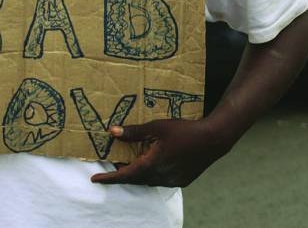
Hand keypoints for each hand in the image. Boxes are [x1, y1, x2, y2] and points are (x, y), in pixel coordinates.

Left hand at [90, 119, 231, 187]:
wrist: (213, 140)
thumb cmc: (184, 131)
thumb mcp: (156, 127)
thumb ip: (134, 132)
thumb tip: (113, 132)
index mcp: (153, 164)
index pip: (125, 175)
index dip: (109, 178)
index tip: (95, 180)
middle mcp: (162, 176)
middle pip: (136, 179)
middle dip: (122, 174)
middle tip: (111, 164)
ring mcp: (173, 180)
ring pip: (148, 180)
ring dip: (137, 173)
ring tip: (129, 162)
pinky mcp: (182, 180)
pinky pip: (161, 180)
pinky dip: (151, 174)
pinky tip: (150, 163)